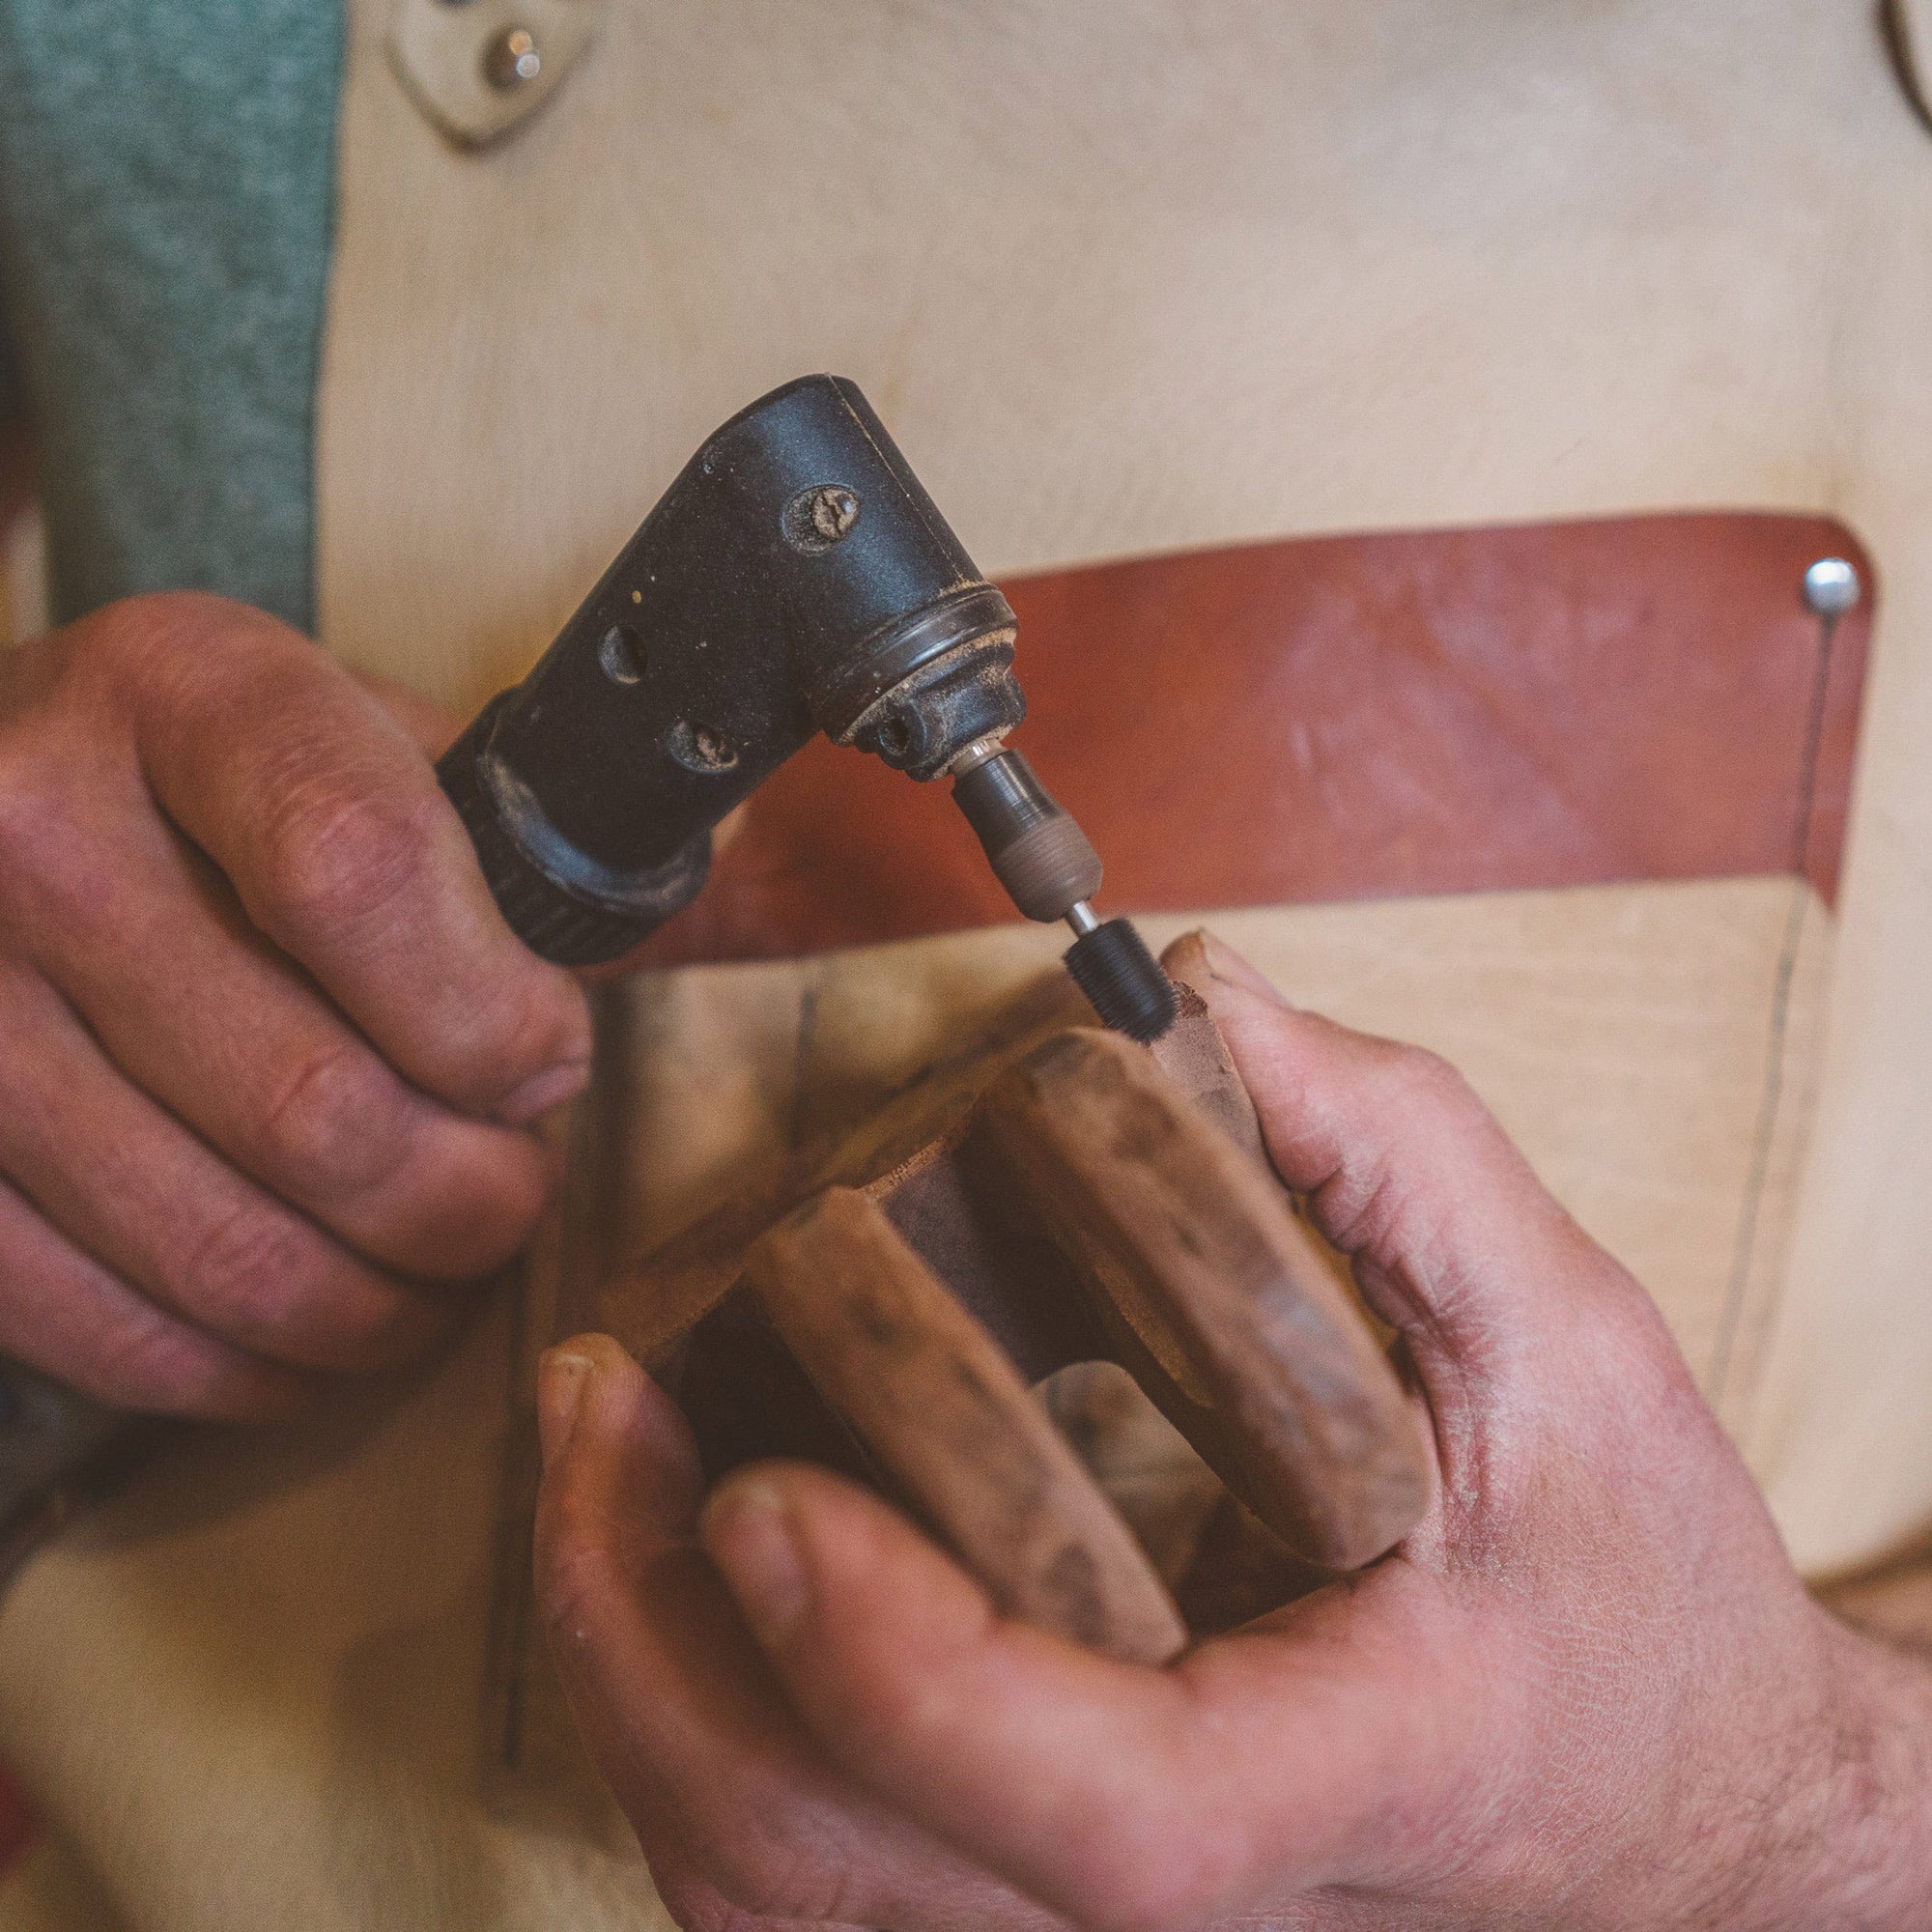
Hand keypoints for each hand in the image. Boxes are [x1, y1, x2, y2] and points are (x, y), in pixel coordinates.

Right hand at [0, 593, 589, 1416]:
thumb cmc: (223, 784)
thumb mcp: (361, 733)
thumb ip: (510, 833)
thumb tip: (696, 935)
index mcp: (187, 693)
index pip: (361, 877)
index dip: (493, 1016)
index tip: (549, 1064)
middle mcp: (26, 829)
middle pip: (314, 1104)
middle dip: (473, 1198)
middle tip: (515, 1196)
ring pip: (224, 1247)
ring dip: (381, 1305)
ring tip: (440, 1273)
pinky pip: (104, 1327)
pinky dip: (246, 1367)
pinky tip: (316, 1337)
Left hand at [534, 933, 1931, 1929]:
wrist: (1675, 1804)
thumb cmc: (1629, 1594)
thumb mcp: (1576, 1351)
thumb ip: (1402, 1166)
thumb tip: (1202, 1002)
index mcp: (1353, 1771)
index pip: (1107, 1811)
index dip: (911, 1670)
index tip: (763, 1488)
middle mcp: (1202, 1911)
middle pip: (849, 1872)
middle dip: (662, 1644)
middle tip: (593, 1406)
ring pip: (789, 1898)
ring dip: (645, 1679)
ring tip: (595, 1457)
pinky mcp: (1037, 1906)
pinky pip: (809, 1878)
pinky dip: (695, 1727)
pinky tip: (670, 1560)